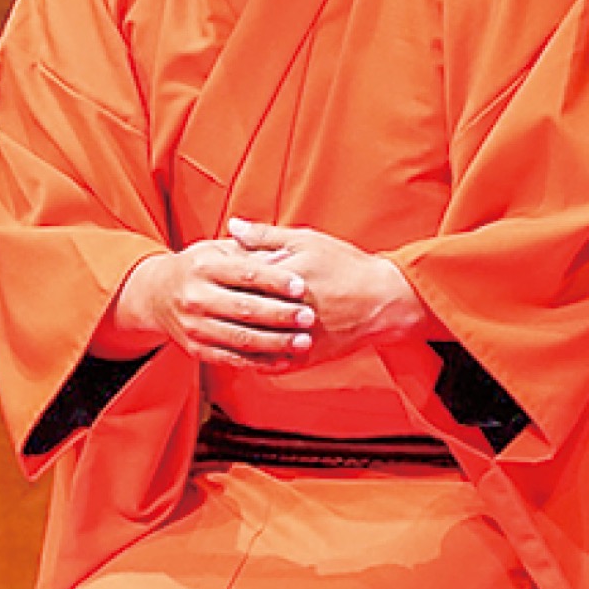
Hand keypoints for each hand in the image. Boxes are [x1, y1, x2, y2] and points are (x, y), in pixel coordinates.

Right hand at [94, 239, 317, 368]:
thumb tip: (287, 254)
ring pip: (240, 338)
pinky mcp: (196, 349)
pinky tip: (283, 360)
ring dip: (275, 342)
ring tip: (303, 342)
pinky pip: (231, 358)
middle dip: (280, 315)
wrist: (157, 294)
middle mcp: (195, 297)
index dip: (275, 280)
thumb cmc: (199, 267)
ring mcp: (194, 326)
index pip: (245, 273)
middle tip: (309, 317)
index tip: (302, 286)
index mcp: (202, 267)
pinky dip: (259, 362)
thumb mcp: (218, 250)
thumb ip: (251, 251)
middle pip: (244, 309)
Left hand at [225, 217, 433, 363]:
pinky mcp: (304, 358)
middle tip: (205, 300)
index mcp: (287, 279)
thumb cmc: (346, 266)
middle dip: (221, 305)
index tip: (207, 272)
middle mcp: (290, 311)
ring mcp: (296, 337)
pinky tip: (238, 348)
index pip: (239, 279)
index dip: (220, 275)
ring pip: (251, 341)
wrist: (383, 302)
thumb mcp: (307, 240)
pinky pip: (268, 363)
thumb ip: (265, 235)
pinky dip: (251, 357)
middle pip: (241, 311)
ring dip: (231, 334)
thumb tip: (232, 225)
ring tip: (215, 324)